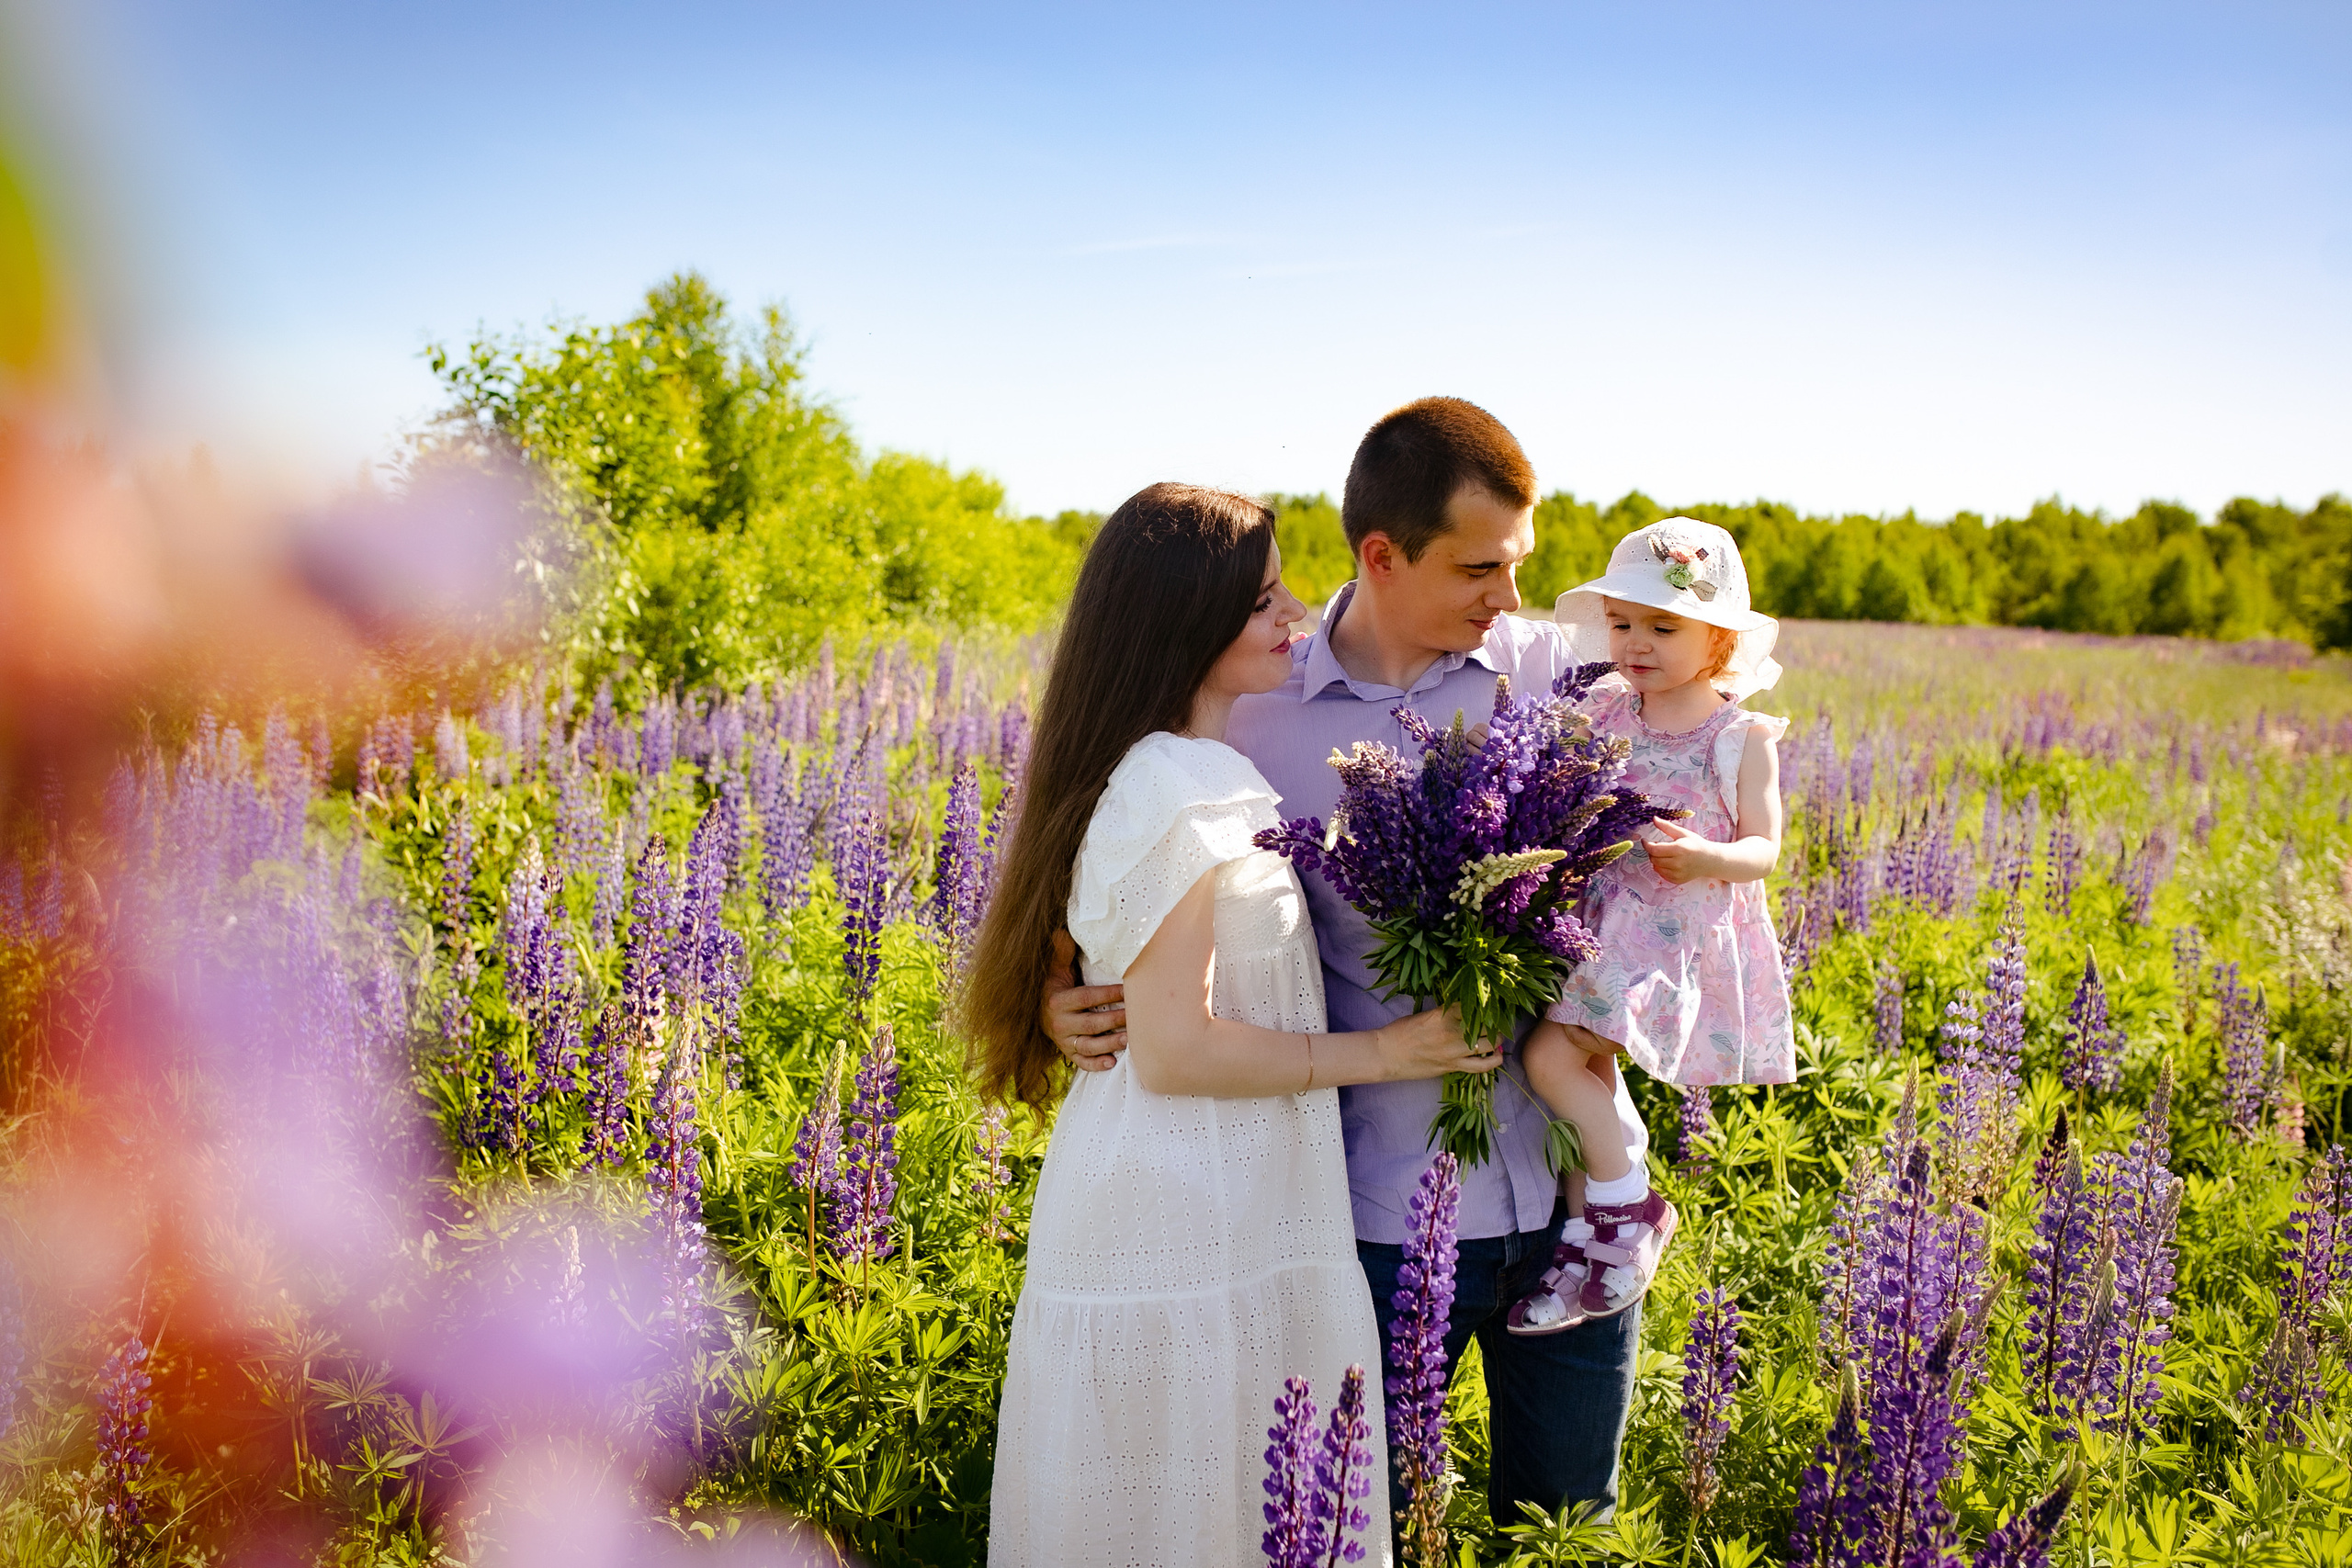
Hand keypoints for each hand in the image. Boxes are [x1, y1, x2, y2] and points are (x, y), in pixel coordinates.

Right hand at [1042, 928, 1125, 1070]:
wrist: (1037, 1013)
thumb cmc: (1054, 987)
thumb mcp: (1056, 970)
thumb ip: (1062, 953)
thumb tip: (1062, 931)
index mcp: (1057, 1001)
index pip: (1086, 998)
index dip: (1107, 995)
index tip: (1129, 990)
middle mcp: (1058, 1023)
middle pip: (1090, 1024)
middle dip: (1114, 1020)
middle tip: (1136, 1016)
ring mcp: (1063, 1041)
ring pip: (1088, 1045)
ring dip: (1110, 1043)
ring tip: (1130, 1040)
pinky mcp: (1067, 1053)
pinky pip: (1082, 1062)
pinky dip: (1096, 1064)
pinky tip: (1112, 1063)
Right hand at [1375, 1005, 1502, 1081]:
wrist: (1386, 1055)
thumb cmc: (1400, 1032)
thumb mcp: (1423, 1015)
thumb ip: (1444, 1013)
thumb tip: (1463, 1012)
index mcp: (1442, 1014)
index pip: (1473, 1005)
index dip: (1484, 1004)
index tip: (1489, 1003)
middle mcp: (1451, 1032)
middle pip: (1485, 1024)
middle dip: (1494, 1021)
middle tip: (1497, 1020)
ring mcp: (1453, 1051)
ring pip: (1488, 1044)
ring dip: (1497, 1039)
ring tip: (1499, 1036)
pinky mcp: (1452, 1067)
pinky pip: (1480, 1067)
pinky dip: (1493, 1061)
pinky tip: (1498, 1056)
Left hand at [1644, 817, 1716, 884]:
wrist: (1710, 860)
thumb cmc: (1696, 844)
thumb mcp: (1682, 833)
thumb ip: (1667, 826)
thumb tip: (1654, 818)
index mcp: (1678, 849)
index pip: (1654, 850)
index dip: (1646, 845)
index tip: (1645, 840)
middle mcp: (1677, 863)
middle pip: (1653, 859)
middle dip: (1652, 852)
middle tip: (1658, 846)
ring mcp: (1677, 874)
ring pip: (1656, 867)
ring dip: (1656, 860)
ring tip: (1665, 854)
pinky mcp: (1677, 880)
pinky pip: (1661, 874)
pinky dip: (1661, 868)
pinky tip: (1669, 862)